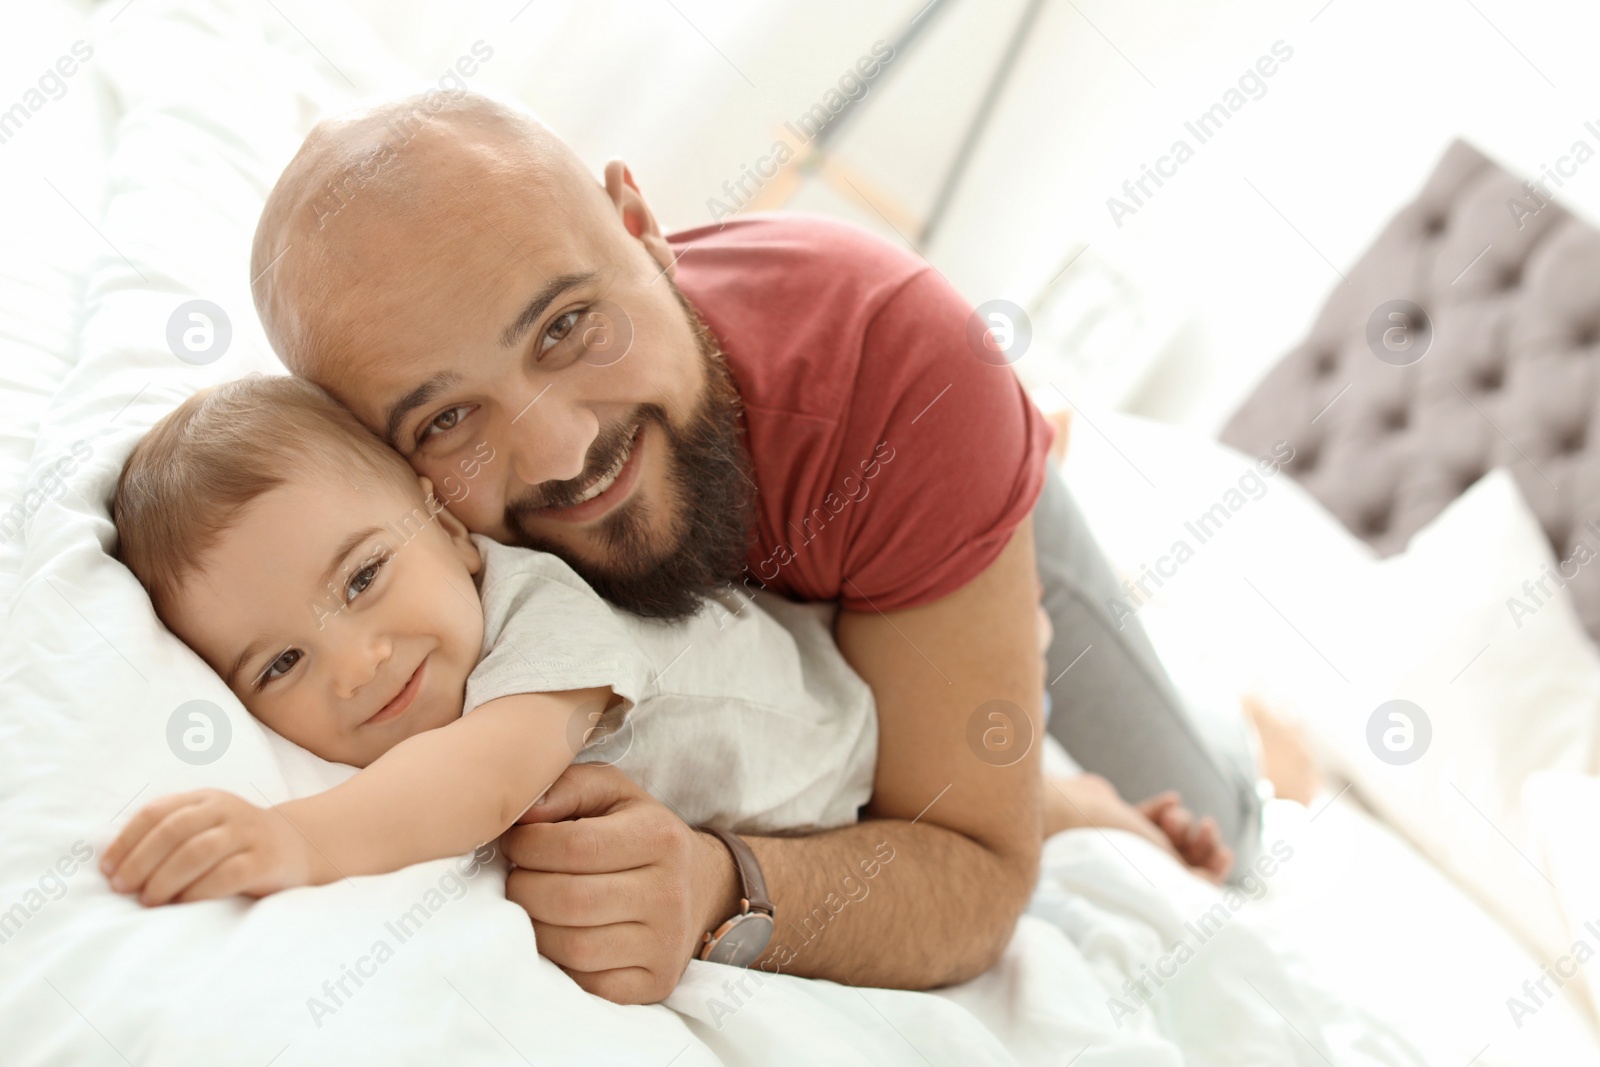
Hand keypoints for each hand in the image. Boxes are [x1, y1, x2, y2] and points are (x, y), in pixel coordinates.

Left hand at [101, 789, 322, 904]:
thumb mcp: (206, 826)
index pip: (157, 811)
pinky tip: (183, 903)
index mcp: (205, 799)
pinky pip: (226, 875)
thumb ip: (170, 834)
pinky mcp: (265, 860)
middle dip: (140, 862)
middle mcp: (227, 810)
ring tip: (149, 899)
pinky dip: (198, 891)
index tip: (108, 869)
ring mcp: (249, 834)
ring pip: (197, 851)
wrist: (299, 845)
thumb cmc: (236, 844)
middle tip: (123, 888)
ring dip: (164, 878)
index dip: (127, 840)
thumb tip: (117, 867)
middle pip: (173, 830)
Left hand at [500, 763, 739, 1004]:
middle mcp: (670, 892)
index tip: (514, 843)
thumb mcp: (613, 792)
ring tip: (531, 908)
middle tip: (515, 878)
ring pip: (575, 947)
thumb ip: (567, 788)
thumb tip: (523, 812)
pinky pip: (589, 985)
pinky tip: (557, 939)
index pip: (575, 846)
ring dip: (534, 929)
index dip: (528, 846)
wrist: (700, 885)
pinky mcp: (657, 983)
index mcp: (660, 837)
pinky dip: (560, 965)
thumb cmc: (638, 832)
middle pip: (570, 900)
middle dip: (523, 889)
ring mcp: (666, 943)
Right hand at [1043, 774, 1232, 883]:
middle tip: (1206, 827)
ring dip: (1180, 823)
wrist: (1068, 811)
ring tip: (1174, 815)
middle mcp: (1137, 871)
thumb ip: (1186, 878)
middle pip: (1181, 860)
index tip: (1224, 854)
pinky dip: (1162, 808)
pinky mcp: (1114, 822)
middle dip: (1200, 843)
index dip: (1212, 873)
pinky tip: (1170, 800)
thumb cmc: (1109, 843)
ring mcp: (1126, 845)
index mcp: (1146, 891)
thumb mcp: (1157, 867)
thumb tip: (1212, 886)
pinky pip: (1146, 816)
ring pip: (1167, 836)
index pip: (1188, 890)